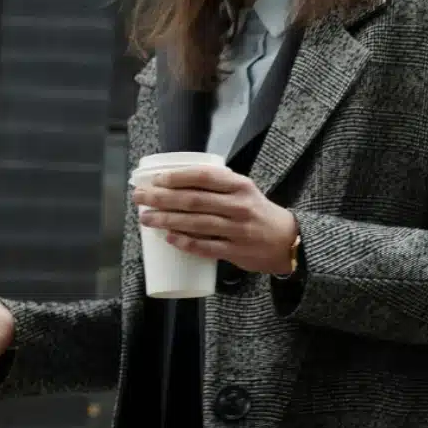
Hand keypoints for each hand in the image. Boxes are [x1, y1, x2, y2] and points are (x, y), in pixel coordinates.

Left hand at [131, 165, 298, 275]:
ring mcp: (238, 230)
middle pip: (194, 200)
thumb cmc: (258, 212)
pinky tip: (169, 239)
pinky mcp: (237, 251)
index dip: (177, 177)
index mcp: (240, 185)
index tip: (155, 179)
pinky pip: (206, 247)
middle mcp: (240, 205)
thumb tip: (175, 182)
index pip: (204, 177)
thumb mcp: (245, 191)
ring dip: (167, 220)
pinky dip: (186, 243)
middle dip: (162, 198)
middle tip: (140, 198)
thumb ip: (218, 185)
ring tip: (146, 218)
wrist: (287, 240)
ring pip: (197, 223)